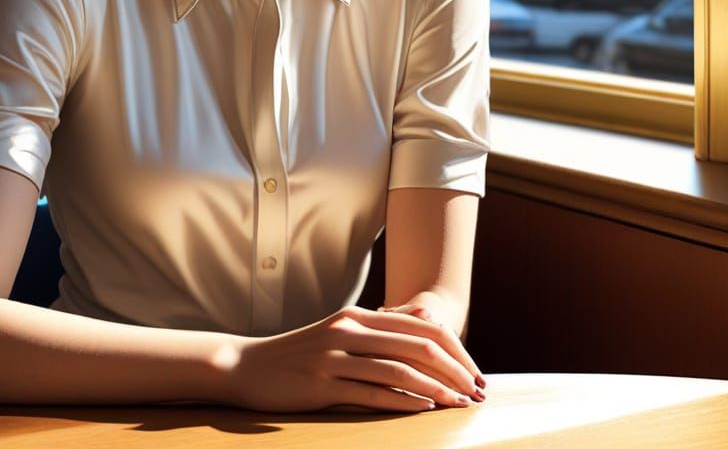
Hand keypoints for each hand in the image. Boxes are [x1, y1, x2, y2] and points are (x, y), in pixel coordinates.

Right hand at [221, 304, 483, 413]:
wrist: (248, 365)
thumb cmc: (298, 355)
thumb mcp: (338, 333)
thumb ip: (377, 333)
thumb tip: (421, 330)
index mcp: (357, 316)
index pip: (420, 326)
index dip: (455, 349)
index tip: (476, 372)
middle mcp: (349, 330)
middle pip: (417, 345)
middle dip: (455, 368)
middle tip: (479, 391)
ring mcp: (335, 356)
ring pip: (398, 369)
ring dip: (437, 389)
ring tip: (461, 404)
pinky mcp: (323, 383)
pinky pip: (370, 393)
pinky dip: (402, 402)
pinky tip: (423, 411)